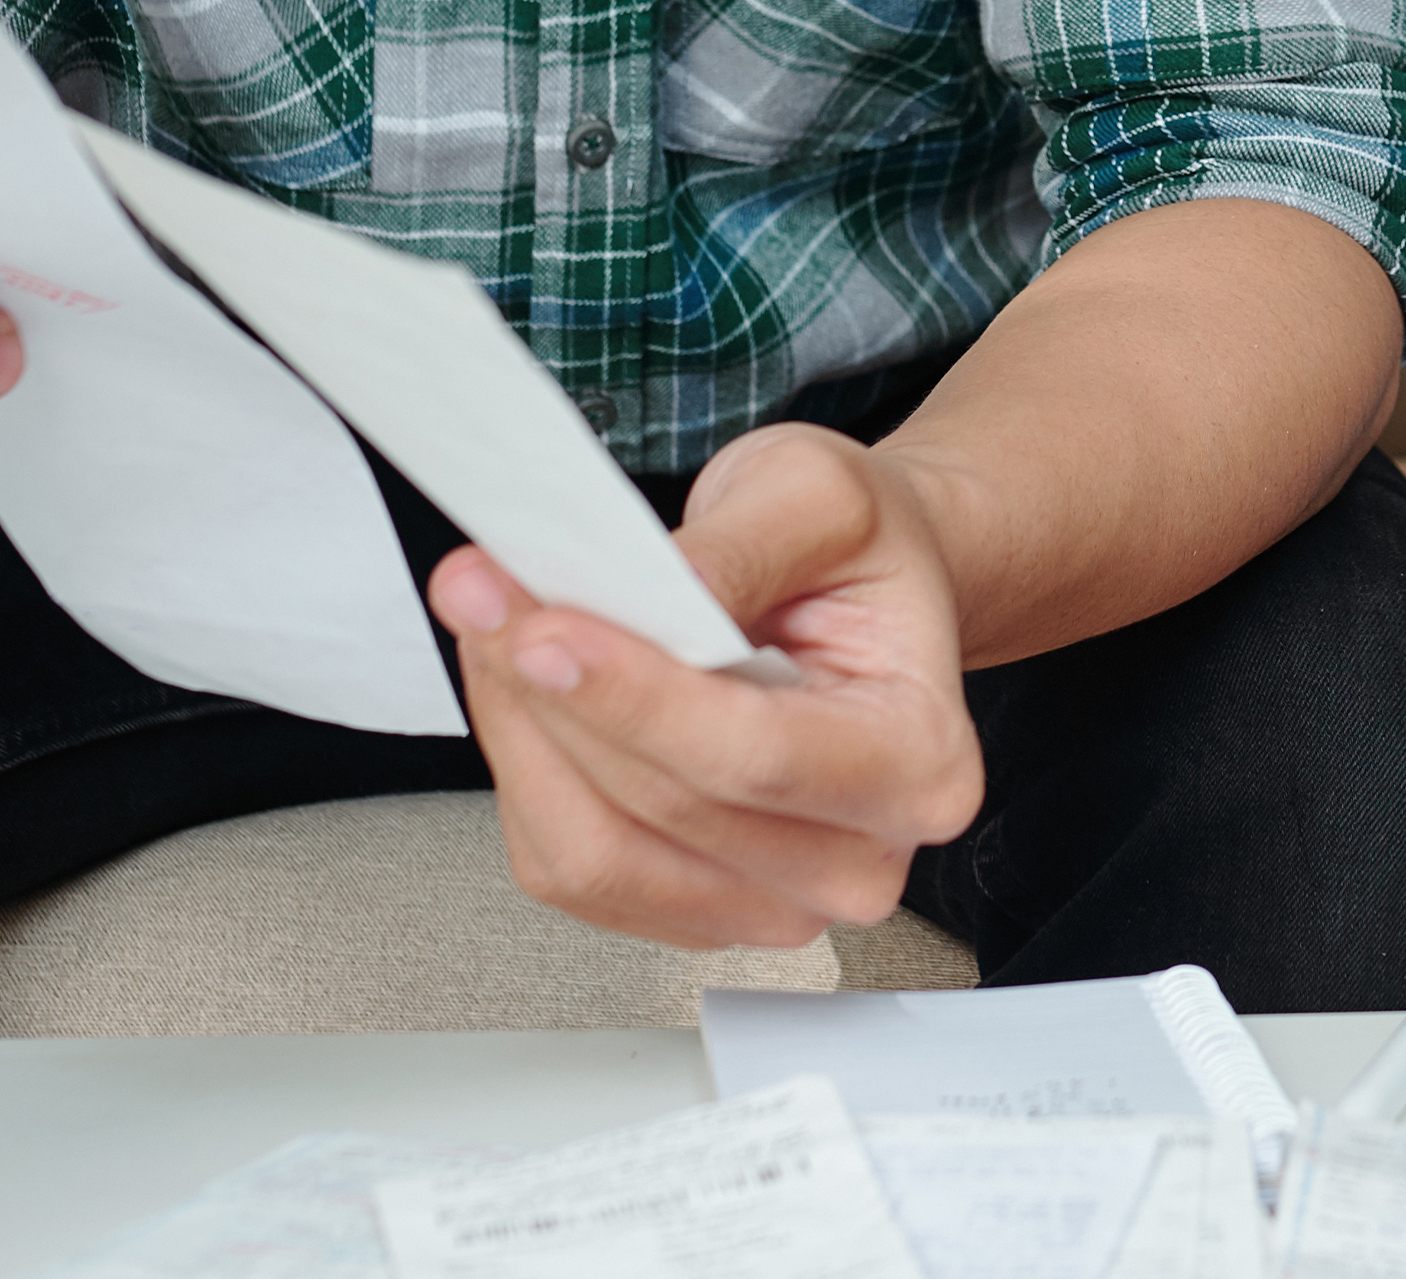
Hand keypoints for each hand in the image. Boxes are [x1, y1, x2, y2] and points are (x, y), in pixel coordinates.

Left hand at [427, 423, 981, 951]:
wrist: (858, 599)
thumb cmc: (856, 557)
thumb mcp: (818, 495)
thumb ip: (739, 546)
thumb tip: (648, 596)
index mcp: (922, 763)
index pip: (755, 757)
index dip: (634, 698)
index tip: (541, 631)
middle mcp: (859, 860)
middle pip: (663, 807)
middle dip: (553, 694)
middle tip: (482, 592)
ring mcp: (771, 903)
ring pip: (597, 856)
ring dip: (522, 738)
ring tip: (492, 628)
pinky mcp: (688, 911)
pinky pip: (569, 865)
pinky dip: (525, 772)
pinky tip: (523, 690)